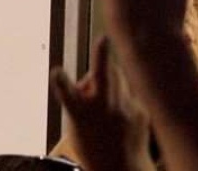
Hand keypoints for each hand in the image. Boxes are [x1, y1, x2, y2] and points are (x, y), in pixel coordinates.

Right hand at [52, 38, 153, 170]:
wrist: (122, 170)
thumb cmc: (93, 146)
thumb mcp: (76, 124)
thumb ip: (79, 99)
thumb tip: (89, 79)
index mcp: (80, 113)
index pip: (67, 94)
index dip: (61, 82)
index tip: (57, 72)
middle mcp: (103, 110)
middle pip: (102, 76)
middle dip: (102, 55)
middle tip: (102, 39)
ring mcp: (125, 109)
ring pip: (117, 75)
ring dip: (110, 74)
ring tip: (105, 91)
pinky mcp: (140, 110)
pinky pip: (129, 90)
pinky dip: (123, 94)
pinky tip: (121, 111)